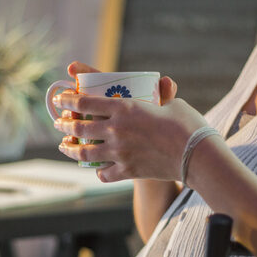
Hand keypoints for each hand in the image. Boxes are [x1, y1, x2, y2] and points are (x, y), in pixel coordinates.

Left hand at [54, 65, 206, 181]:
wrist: (198, 155)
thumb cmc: (188, 124)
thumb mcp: (172, 103)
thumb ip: (162, 94)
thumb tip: (164, 82)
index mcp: (124, 108)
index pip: (84, 102)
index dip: (67, 101)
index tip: (60, 100)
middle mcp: (116, 130)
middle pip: (79, 128)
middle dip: (64, 125)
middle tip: (59, 123)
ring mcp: (119, 152)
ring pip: (84, 152)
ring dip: (70, 149)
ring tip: (64, 146)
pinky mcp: (127, 170)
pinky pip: (104, 173)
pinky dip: (99, 171)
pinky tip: (97, 168)